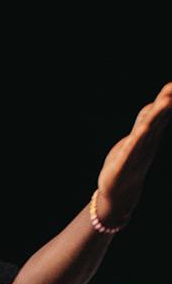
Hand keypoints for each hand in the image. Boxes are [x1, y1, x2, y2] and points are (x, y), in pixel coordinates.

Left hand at [95, 81, 171, 225]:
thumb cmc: (128, 165)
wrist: (118, 194)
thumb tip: (158, 104)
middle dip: (163, 104)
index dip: (166, 100)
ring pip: (147, 132)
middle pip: (155, 120)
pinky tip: (142, 129)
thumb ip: (147, 123)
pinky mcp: (123, 164)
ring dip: (155, 117)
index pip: (158, 115)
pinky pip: (131, 150)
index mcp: (148, 137)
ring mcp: (135, 153)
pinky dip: (137, 139)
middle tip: (171, 90)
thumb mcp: (138, 141)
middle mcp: (144, 143)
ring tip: (164, 102)